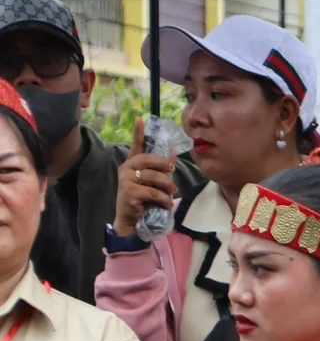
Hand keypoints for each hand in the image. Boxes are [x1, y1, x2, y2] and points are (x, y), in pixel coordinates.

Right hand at [112, 117, 178, 236]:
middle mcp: (126, 169)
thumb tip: (173, 151)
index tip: (140, 119)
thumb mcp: (154, 183)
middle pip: (147, 159)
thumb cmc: (143, 201)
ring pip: (152, 176)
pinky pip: (152, 191)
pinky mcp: (128, 192)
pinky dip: (163, 198)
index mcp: (132, 164)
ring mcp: (125, 180)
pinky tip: (166, 203)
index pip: (135, 146)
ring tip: (171, 192)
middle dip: (163, 163)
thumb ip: (161, 168)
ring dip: (166, 184)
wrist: (131, 222)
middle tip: (172, 169)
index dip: (138, 133)